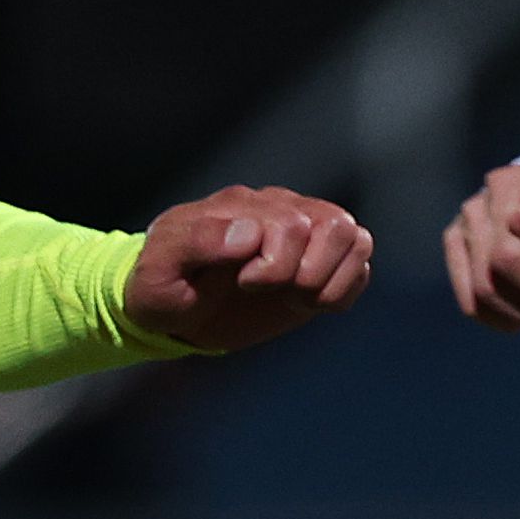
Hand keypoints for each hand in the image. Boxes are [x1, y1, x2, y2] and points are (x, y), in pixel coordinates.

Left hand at [125, 187, 372, 354]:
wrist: (172, 312)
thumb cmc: (162, 287)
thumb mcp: (158, 270)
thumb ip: (197, 242)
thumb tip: (250, 234)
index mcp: (242, 206)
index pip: (289, 223)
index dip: (273, 265)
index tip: (242, 284)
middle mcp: (280, 211)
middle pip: (332, 225)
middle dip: (300, 273)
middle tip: (262, 290)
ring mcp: (304, 236)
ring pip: (355, 237)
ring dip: (330, 278)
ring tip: (296, 297)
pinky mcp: (319, 265)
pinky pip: (360, 263)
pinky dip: (344, 289)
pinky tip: (310, 304)